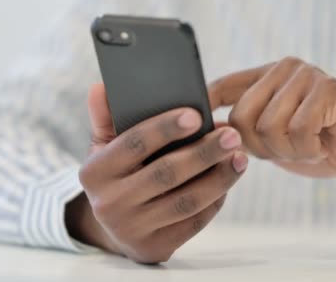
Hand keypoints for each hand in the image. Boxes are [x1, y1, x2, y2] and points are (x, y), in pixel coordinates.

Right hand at [66, 84, 246, 263]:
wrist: (114, 229)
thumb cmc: (116, 176)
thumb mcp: (104, 147)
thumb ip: (106, 117)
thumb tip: (101, 87)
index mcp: (95, 172)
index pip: (134, 143)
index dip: (165, 128)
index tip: (196, 115)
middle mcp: (109, 203)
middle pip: (166, 174)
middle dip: (203, 153)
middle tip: (232, 135)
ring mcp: (133, 229)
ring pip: (186, 201)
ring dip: (219, 178)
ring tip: (239, 156)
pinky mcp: (156, 248)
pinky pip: (194, 221)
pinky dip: (216, 199)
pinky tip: (228, 179)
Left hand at [208, 57, 335, 177]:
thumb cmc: (318, 144)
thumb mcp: (274, 138)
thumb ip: (245, 130)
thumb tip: (207, 130)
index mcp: (266, 76)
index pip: (222, 86)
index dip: (202, 105)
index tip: (190, 127)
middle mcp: (284, 68)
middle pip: (241, 118)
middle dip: (260, 148)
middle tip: (286, 150)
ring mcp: (306, 75)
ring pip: (268, 127)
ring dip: (287, 151)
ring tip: (307, 146)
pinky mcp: (328, 89)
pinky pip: (298, 131)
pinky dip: (308, 150)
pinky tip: (322, 145)